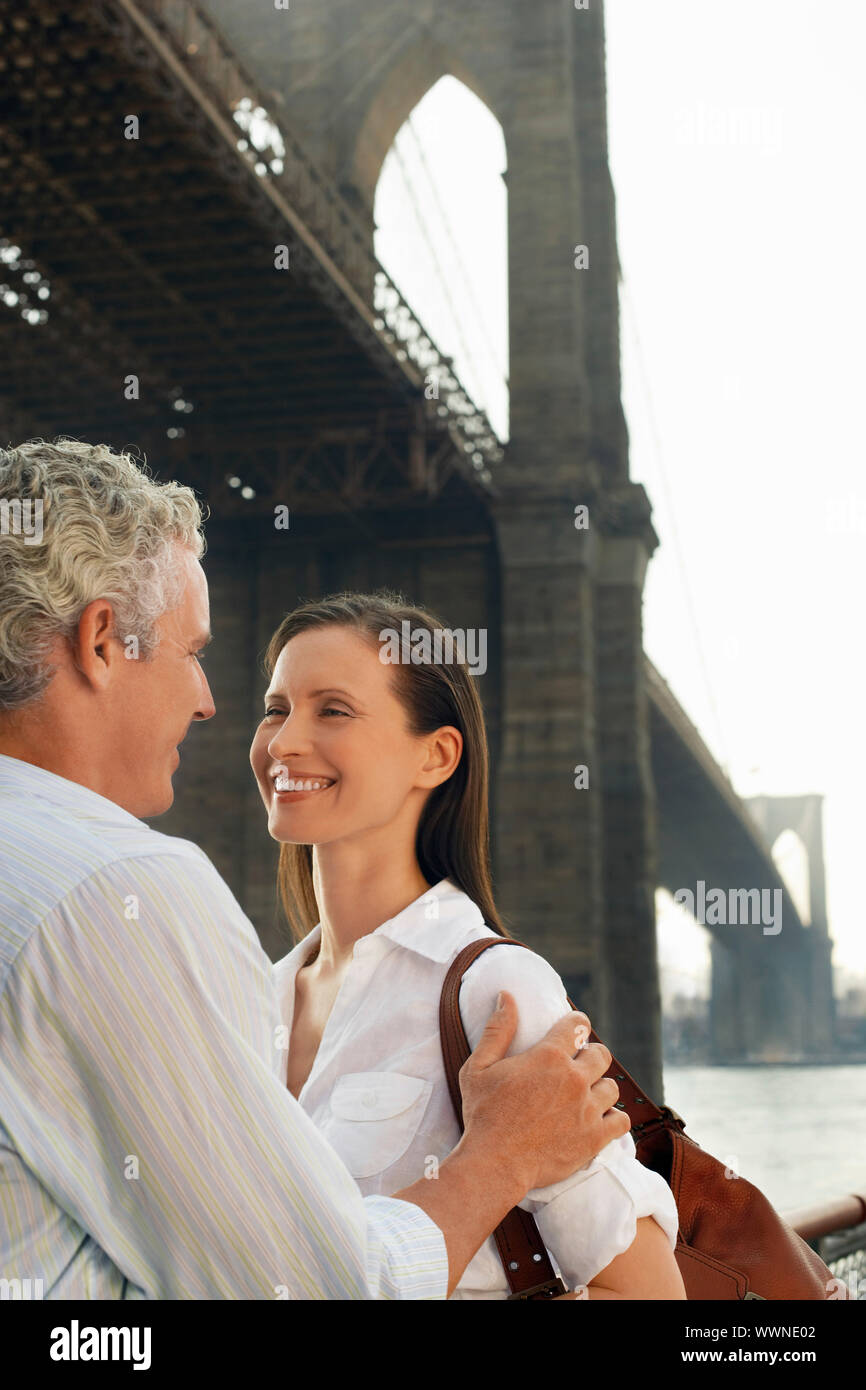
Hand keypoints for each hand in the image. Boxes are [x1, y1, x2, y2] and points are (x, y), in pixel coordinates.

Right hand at [458, 990, 629, 1191]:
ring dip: (600, 1088)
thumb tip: (507, 996)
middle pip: (601, 1054)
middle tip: (579, 1066)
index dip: (577, 1024)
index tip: (573, 1032)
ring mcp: (587, 1109)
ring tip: (586, 1095)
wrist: (494, 1163)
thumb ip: (497, 1029)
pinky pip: (621, 1120)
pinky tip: (599, 1119)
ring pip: (611, 1087)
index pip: (578, 1025)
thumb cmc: (483, 1114)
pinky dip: (613, 1118)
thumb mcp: (479, 1067)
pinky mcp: (594, 1138)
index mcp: (548, 1056)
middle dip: (591, 1055)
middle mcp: (574, 1079)